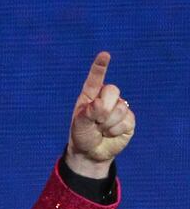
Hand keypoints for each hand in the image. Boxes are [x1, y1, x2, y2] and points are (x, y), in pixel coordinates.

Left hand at [66, 52, 134, 177]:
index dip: (100, 67)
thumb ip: (88, 113)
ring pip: (119, 108)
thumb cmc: (82, 135)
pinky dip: (115, 130)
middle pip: (112, 91)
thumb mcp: (79, 125)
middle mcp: (106, 97)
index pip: (96, 78)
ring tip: (101, 129)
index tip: (104, 55)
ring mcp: (119, 107)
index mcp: (91, 95)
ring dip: (108, 124)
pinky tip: (110, 134)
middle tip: (96, 121)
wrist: (90, 153)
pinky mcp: (129, 119)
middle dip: (103, 108)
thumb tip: (100, 104)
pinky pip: (125, 120)